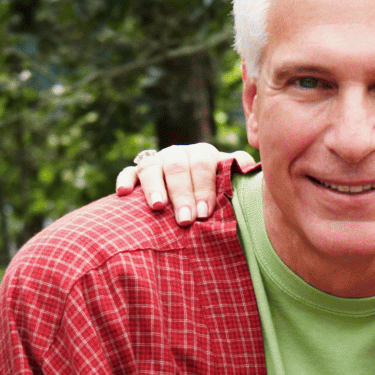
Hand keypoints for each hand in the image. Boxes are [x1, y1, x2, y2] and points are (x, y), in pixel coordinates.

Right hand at [114, 143, 255, 223]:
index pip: (203, 163)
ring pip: (151, 167)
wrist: (193, 197)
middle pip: (177, 167)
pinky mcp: (137, 173)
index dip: (204, 187)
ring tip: (159, 207)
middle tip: (187, 219)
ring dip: (154, 187)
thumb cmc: (215, 196)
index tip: (205, 213)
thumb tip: (250, 168)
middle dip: (182, 194)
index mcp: (203, 156)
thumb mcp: (230, 184)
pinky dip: (125, 180)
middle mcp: (179, 155)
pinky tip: (123, 193)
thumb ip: (239, 175)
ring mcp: (157, 162)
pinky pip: (128, 172)